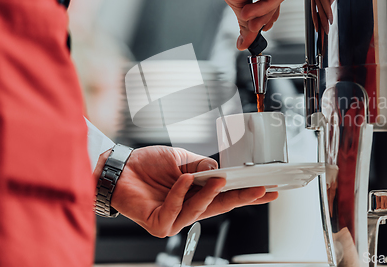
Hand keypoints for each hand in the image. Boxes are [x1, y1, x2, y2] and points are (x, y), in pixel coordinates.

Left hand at [94, 146, 276, 236]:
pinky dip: (180, 193)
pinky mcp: (159, 224)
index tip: (267, 189)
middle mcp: (188, 209)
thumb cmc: (147, 165)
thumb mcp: (181, 160)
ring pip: (200, 209)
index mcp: (195, 194)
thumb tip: (221, 171)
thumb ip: (202, 167)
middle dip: (242, 199)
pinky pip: (175, 209)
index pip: (226, 196)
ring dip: (210, 193)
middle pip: (220, 207)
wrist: (120, 168)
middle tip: (261, 190)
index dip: (246, 194)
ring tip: (218, 179)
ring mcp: (174, 219)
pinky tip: (183, 180)